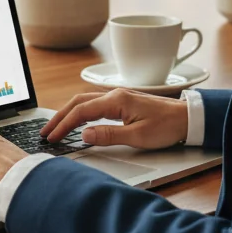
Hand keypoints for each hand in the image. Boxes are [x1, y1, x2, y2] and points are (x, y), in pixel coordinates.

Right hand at [41, 89, 189, 149]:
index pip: (81, 111)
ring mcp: (118, 96)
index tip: (52, 138)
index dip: (64, 125)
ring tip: (56, 127)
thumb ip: (109, 135)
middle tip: (45, 132)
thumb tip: (84, 135)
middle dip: (60, 116)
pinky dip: (80, 111)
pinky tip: (77, 120)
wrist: (186, 118)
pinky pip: (94, 103)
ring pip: (85, 101)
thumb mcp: (138, 137)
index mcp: (116, 101)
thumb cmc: (166, 127)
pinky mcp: (123, 102)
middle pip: (78, 102)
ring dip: (68, 113)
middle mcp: (115, 94)